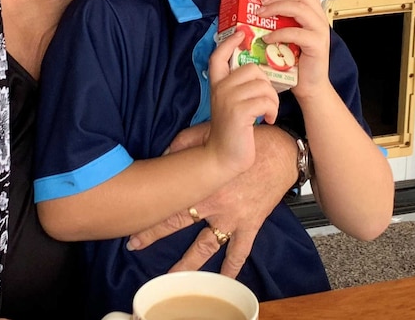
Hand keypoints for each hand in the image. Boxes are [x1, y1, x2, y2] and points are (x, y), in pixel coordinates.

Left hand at [128, 125, 297, 277]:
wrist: (283, 152)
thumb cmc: (248, 140)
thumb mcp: (213, 133)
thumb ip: (186, 142)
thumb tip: (164, 153)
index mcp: (205, 181)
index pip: (169, 200)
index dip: (149, 211)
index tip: (131, 219)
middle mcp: (216, 204)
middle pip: (178, 223)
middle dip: (154, 234)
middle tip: (135, 244)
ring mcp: (233, 218)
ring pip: (206, 246)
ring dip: (189, 262)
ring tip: (173, 276)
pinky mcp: (250, 225)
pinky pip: (240, 251)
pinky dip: (232, 267)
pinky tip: (224, 281)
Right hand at [205, 32, 278, 173]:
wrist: (224, 156)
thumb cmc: (233, 130)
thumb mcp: (231, 104)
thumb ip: (238, 87)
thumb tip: (258, 72)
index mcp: (217, 85)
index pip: (218, 57)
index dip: (229, 42)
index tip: (240, 33)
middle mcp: (220, 89)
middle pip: (252, 69)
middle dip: (266, 84)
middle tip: (267, 100)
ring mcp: (228, 99)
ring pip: (262, 85)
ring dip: (272, 100)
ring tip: (268, 112)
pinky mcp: (239, 112)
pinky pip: (265, 100)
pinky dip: (272, 110)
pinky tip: (268, 119)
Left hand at [259, 0, 331, 99]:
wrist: (309, 85)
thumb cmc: (296, 62)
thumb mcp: (288, 36)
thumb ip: (280, 21)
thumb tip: (257, 9)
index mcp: (314, 14)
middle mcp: (319, 19)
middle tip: (261, 2)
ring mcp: (320, 31)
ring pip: (301, 8)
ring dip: (277, 8)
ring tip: (261, 15)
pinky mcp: (317, 45)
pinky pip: (296, 33)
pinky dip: (279, 33)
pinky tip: (267, 38)